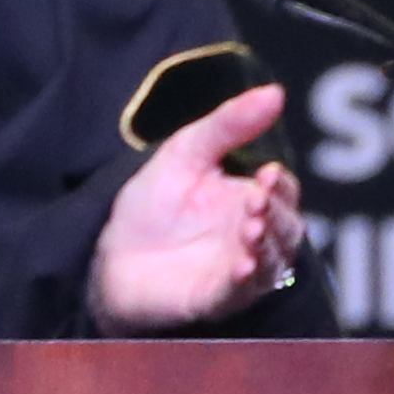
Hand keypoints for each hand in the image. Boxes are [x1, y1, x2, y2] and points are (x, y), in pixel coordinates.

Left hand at [92, 84, 308, 334]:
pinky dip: (244, 281)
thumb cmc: (152, 203)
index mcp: (252, 200)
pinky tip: (242, 266)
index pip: (284, 192)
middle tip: (257, 201)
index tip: (268, 173)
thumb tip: (276, 93)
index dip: (281, 186)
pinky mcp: (214, 300)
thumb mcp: (187, 151)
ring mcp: (237, 271)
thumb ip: (229, 124)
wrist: (107, 250)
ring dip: (266, 246)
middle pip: (286, 229)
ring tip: (250, 229)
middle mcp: (252, 238)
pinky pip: (239, 294)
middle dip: (276, 214)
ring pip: (271, 263)